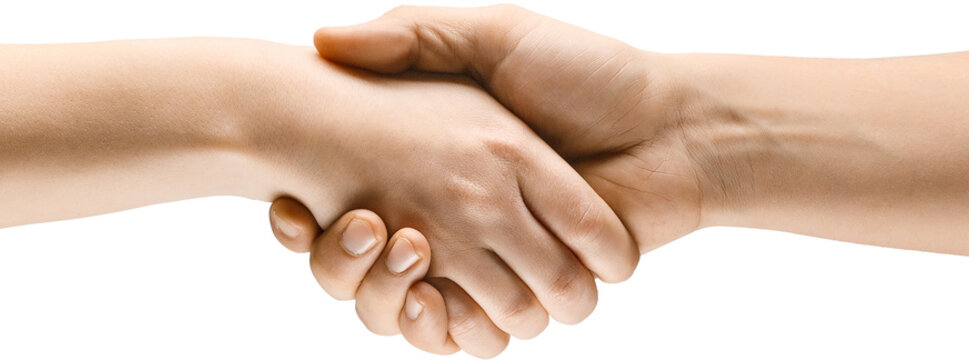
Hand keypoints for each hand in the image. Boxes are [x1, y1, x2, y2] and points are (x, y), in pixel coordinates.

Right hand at [300, 5, 714, 354]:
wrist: (675, 128)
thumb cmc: (588, 76)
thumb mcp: (494, 36)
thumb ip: (415, 34)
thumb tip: (324, 41)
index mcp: (443, 166)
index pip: (354, 208)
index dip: (314, 219)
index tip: (293, 204)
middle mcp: (460, 218)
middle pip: (369, 266)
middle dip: (341, 260)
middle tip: (351, 220)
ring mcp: (490, 261)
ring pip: (407, 306)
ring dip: (382, 293)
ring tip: (386, 239)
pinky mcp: (525, 295)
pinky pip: (464, 332)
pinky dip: (438, 327)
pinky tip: (426, 292)